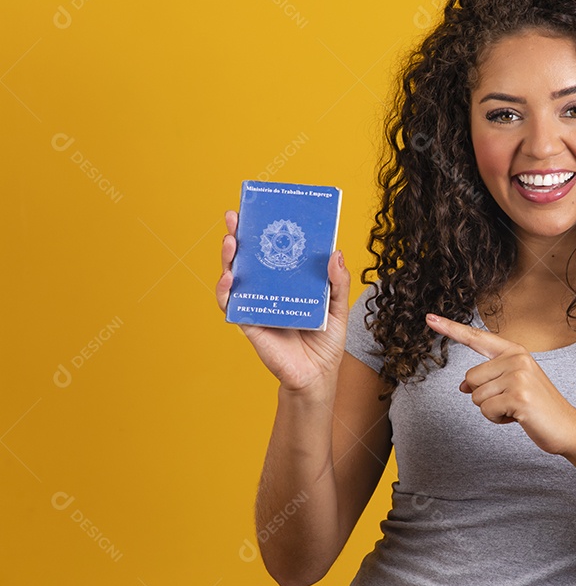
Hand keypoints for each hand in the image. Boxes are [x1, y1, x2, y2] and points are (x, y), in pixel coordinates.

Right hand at [216, 209, 350, 393]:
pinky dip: (227, 291)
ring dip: (229, 258)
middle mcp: (269, 290)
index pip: (273, 251)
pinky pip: (232, 304)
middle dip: (238, 236)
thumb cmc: (326, 342)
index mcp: (289, 282)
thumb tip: (336, 253)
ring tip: (231, 240)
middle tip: (234, 216)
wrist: (317, 376)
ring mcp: (257, 304)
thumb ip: (338, 283)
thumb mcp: (338, 307)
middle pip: (249, 258)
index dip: (265, 231)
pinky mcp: (249, 323)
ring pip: (235, 276)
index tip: (260, 209)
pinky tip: (230, 278)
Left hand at [425, 313, 575, 455]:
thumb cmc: (539, 408)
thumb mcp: (515, 385)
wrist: (568, 428)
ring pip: (476, 396)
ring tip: (517, 409)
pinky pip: (486, 411)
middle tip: (512, 401)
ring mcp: (518, 376)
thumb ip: (490, 378)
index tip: (429, 317)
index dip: (451, 328)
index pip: (477, 338)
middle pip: (471, 377)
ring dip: (492, 410)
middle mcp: (517, 358)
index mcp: (516, 352)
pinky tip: (518, 417)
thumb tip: (463, 386)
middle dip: (484, 396)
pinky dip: (498, 419)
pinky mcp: (518, 396)